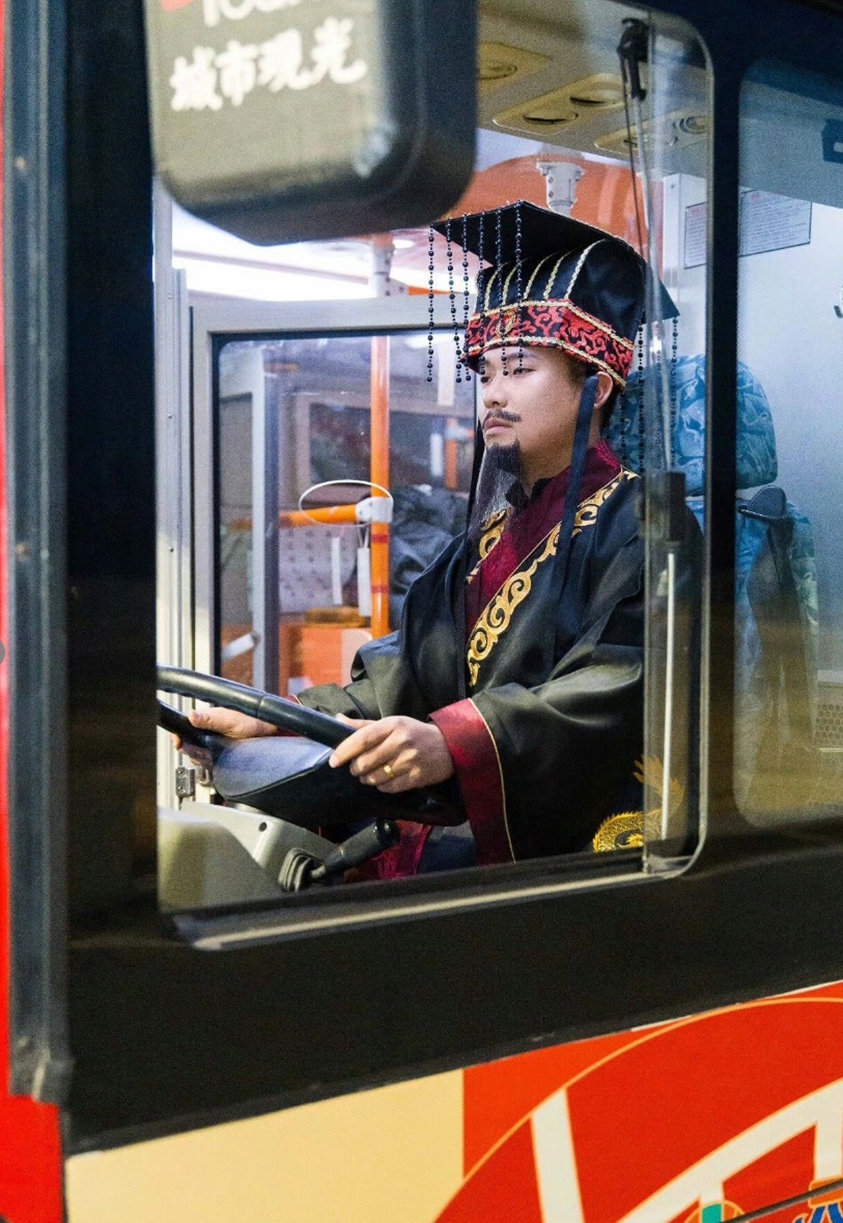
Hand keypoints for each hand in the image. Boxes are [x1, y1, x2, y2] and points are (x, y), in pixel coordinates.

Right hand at [171, 706, 277, 758]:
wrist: (269, 732)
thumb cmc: (253, 721)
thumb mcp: (230, 720)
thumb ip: (210, 719)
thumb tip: (191, 715)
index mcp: (207, 718)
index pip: (184, 726)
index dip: (179, 736)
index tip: (178, 744)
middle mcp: (208, 729)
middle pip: (188, 742)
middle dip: (191, 750)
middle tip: (202, 753)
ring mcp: (213, 741)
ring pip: (196, 753)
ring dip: (200, 757)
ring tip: (211, 756)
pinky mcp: (219, 751)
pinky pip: (206, 759)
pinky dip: (208, 762)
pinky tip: (215, 761)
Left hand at [328, 715, 454, 793]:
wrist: (450, 745)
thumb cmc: (414, 733)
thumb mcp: (392, 723)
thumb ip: (364, 725)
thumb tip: (337, 720)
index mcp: (393, 725)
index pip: (362, 739)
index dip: (344, 751)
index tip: (334, 761)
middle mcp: (401, 741)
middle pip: (365, 762)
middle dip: (356, 768)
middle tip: (357, 768)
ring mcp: (410, 760)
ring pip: (375, 777)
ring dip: (367, 779)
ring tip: (370, 774)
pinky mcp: (417, 777)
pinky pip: (389, 787)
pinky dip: (382, 786)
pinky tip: (385, 779)